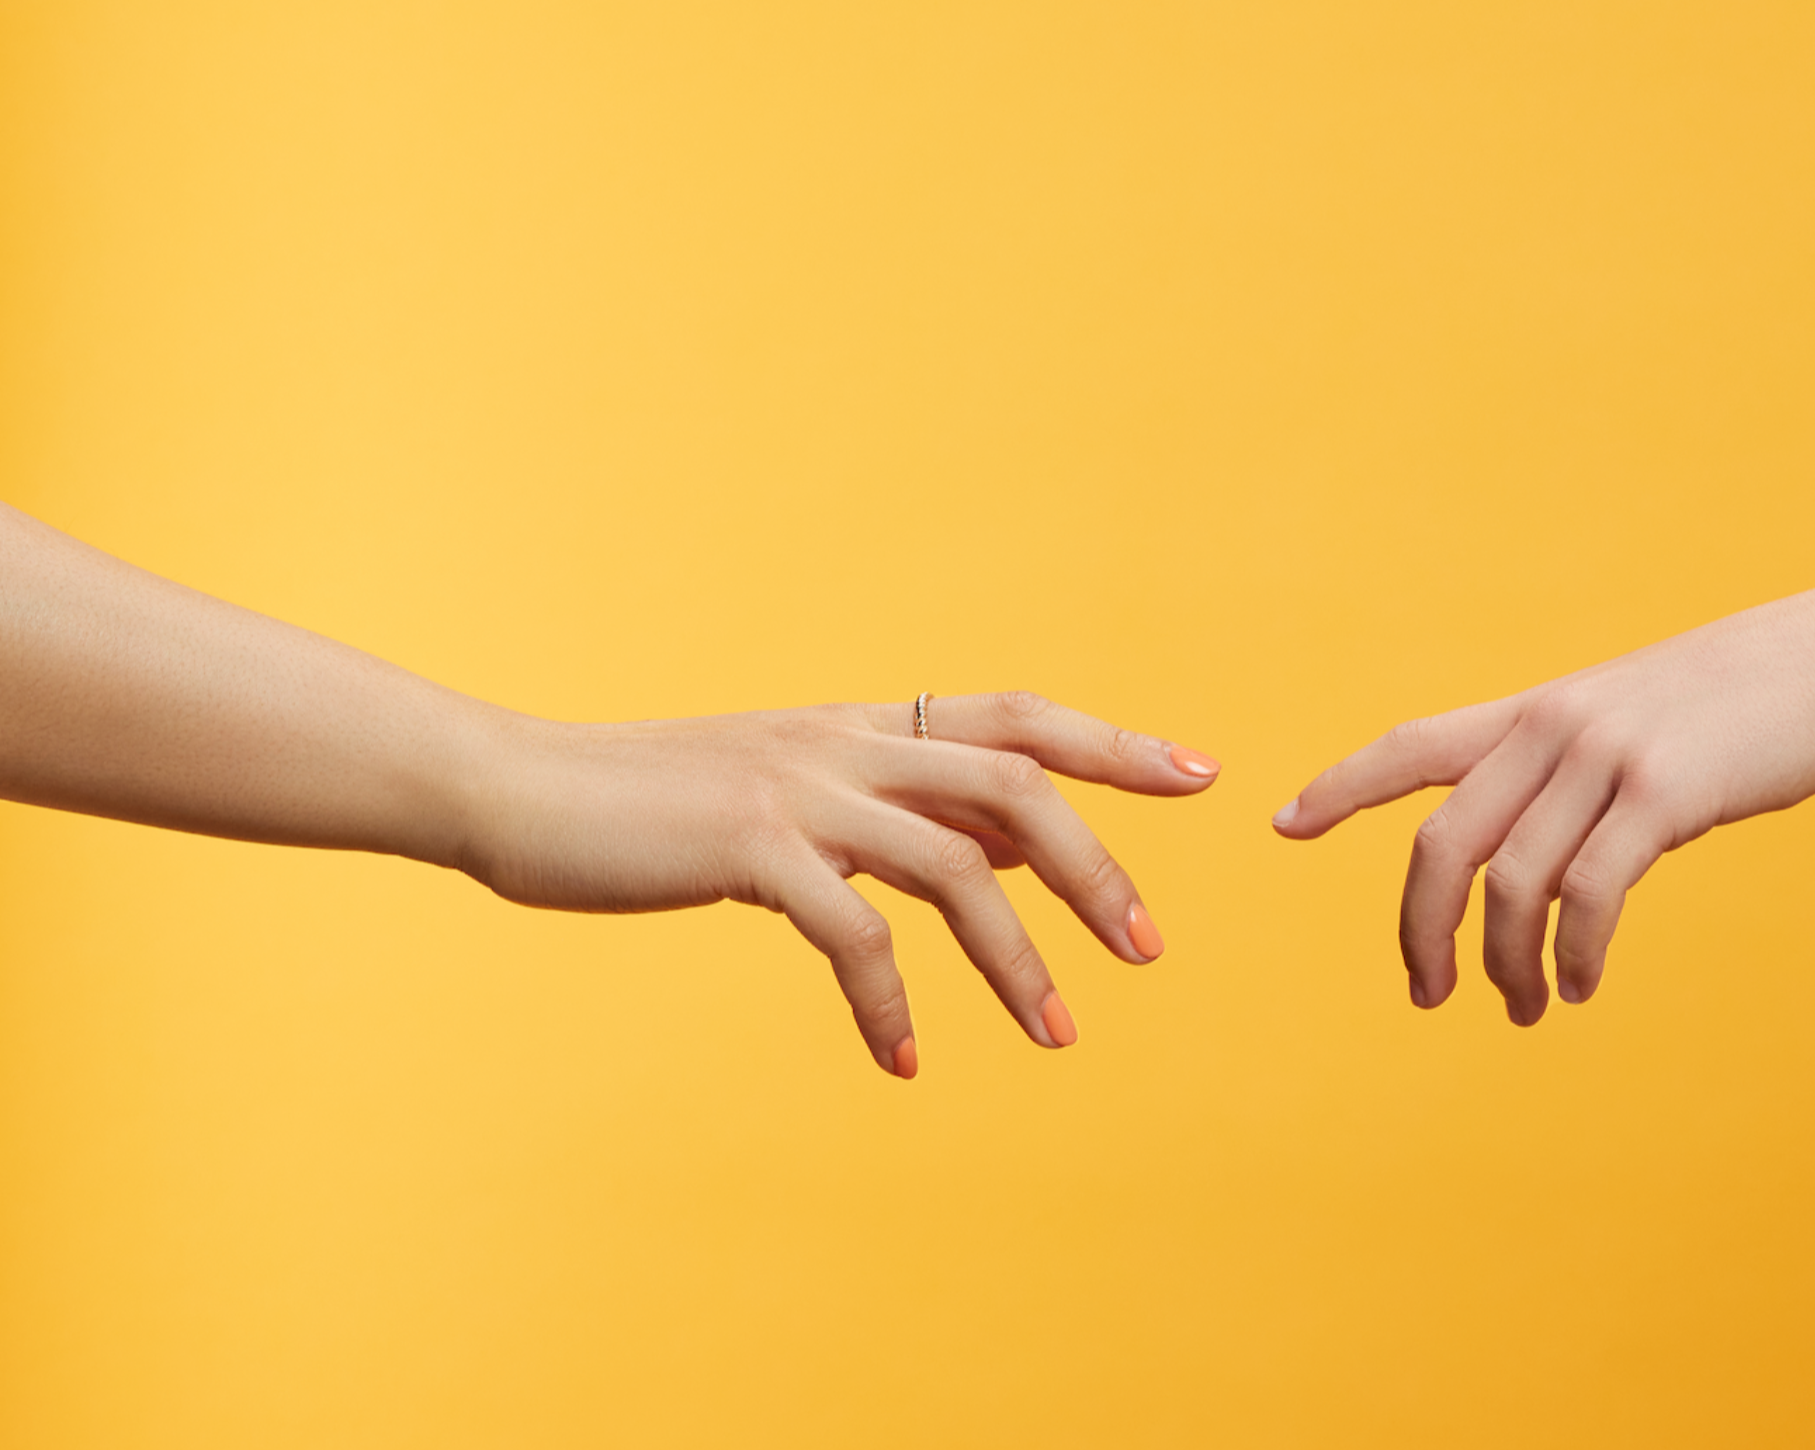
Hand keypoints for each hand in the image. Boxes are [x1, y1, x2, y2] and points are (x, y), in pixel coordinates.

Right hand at [458, 691, 1219, 1076]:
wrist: (517, 790)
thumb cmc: (652, 803)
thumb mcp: (789, 791)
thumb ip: (888, 810)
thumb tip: (997, 846)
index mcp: (863, 726)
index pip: (1018, 717)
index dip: (1113, 742)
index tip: (1199, 774)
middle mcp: (848, 746)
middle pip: (1021, 786)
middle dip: (1101, 867)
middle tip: (1152, 950)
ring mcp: (802, 791)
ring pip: (961, 867)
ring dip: (1022, 958)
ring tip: (1060, 1036)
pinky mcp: (750, 849)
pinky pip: (856, 933)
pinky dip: (891, 1002)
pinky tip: (902, 1060)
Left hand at [1271, 567, 1814, 1022]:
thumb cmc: (1744, 702)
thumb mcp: (1636, 718)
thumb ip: (1576, 770)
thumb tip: (1545, 846)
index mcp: (1538, 711)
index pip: (1412, 746)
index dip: (1342, 786)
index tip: (1285, 825)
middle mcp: (1553, 728)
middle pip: (1440, 843)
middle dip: (1418, 932)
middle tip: (1427, 995)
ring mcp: (1605, 758)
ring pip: (1510, 882)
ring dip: (1504, 963)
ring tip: (1524, 1007)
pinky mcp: (1662, 795)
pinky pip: (1589, 893)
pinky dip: (1575, 954)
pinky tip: (1582, 984)